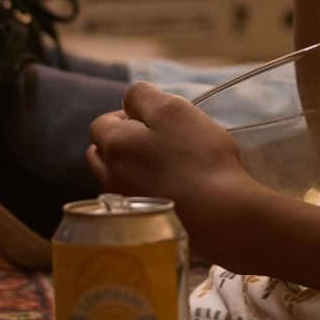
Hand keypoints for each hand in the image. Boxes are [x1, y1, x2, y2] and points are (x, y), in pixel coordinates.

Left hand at [88, 82, 264, 237]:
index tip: (157, 119)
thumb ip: (143, 96)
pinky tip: (171, 188)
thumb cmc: (197, 156)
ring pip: (116, 176)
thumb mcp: (173, 110)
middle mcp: (109, 175)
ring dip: (132, 166)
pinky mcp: (140, 222)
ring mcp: (124, 202)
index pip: (102, 122)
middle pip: (103, 152)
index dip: (127, 114)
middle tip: (159, 139)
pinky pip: (133, 197)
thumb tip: (129, 100)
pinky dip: (145, 188)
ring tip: (165, 165)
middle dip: (123, 141)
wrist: (216, 215)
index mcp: (113, 145)